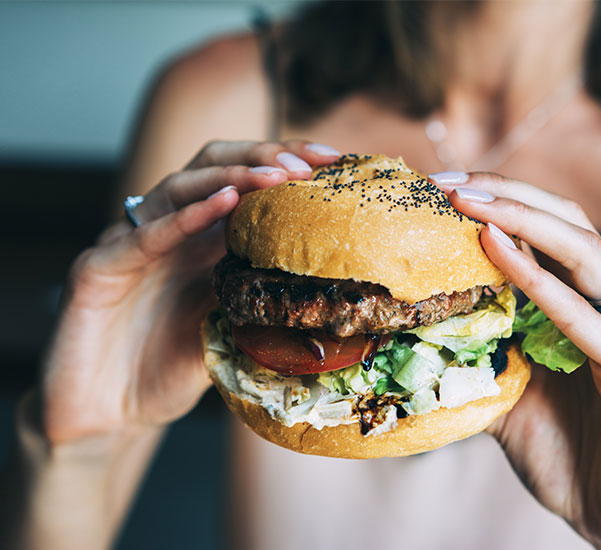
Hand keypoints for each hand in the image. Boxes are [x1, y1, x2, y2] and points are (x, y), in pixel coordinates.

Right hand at [42, 141, 339, 443]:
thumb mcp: (231, 332)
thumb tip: (328, 296)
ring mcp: (132, 245)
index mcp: (201, 241)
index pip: (244, 184)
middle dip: (264, 156)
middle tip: (309, 162)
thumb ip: (262, 305)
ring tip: (276, 175)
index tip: (335, 162)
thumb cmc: (168, 370)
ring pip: (179, 187)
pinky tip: (222, 203)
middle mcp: (169, 232)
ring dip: (231, 176)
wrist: (108, 417)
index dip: (286, 165)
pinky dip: (183, 217)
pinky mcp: (98, 269)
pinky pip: (142, 237)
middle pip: (213, 167)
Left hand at [433, 172, 600, 547]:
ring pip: (584, 253)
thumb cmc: (563, 453)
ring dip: (522, 218)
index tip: (439, 188)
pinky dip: (540, 281)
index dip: (498, 202)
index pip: (546, 233)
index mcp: (582, 306)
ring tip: (467, 200)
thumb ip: (477, 354)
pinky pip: (586, 319)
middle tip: (448, 182)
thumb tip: (416, 333)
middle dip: (507, 194)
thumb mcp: (503, 391)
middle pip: (567, 223)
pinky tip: (496, 249)